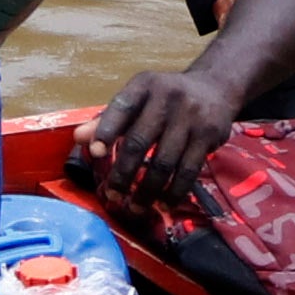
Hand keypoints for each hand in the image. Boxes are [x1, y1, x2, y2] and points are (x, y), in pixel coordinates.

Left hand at [74, 68, 240, 194]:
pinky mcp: (209, 136)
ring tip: (135, 208)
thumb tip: (79, 139)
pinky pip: (188, 171)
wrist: (215, 88)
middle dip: (123, 174)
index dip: (106, 130)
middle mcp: (167, 98)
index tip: (96, 153)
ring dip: (147, 191)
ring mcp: (190, 117)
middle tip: (113, 196)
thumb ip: (108, 120)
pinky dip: (174, 192)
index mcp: (143, 85)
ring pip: (164, 162)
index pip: (121, 107)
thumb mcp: (138, 100)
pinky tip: (163, 204)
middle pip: (139, 142)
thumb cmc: (165, 99)